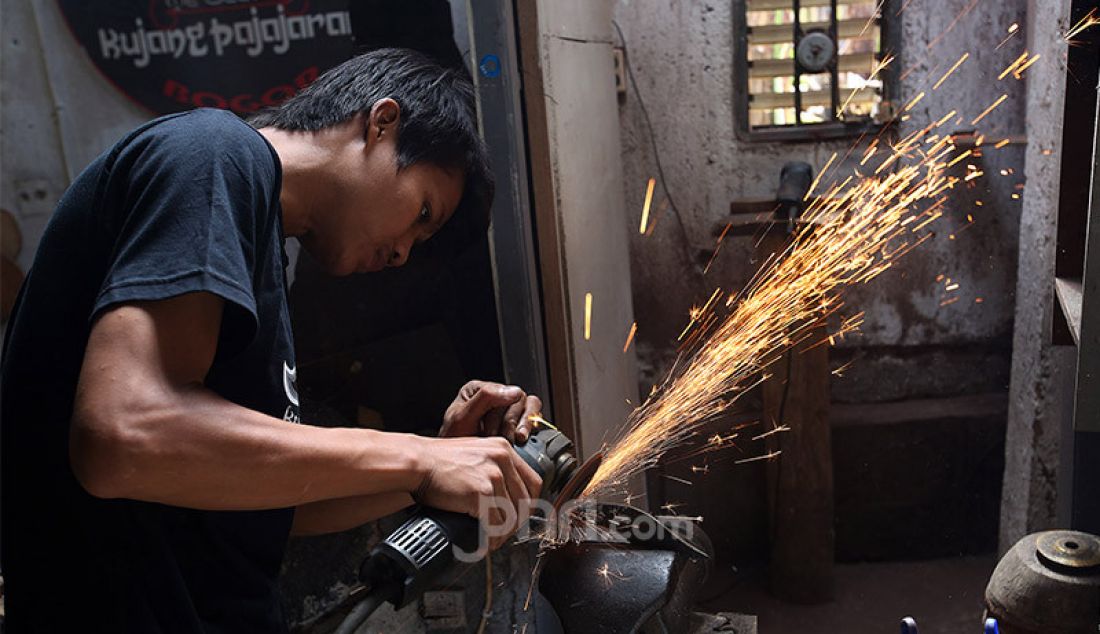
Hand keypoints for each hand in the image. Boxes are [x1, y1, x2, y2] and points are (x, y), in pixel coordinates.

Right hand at [412, 435, 542, 549]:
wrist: (417, 462)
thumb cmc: (437, 460)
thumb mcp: (474, 452)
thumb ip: (491, 465)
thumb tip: (503, 492)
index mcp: (503, 449)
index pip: (533, 481)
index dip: (529, 503)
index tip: (521, 515)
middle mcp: (502, 460)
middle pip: (526, 501)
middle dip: (517, 522)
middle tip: (505, 532)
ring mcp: (493, 476)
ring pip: (512, 516)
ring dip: (504, 533)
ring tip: (494, 540)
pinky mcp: (481, 493)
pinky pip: (495, 524)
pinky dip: (492, 538)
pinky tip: (485, 543)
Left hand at [440, 380, 542, 442]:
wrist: (458, 464)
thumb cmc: (454, 441)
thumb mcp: (462, 417)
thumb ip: (485, 398)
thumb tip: (514, 391)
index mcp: (480, 390)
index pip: (503, 390)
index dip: (501, 412)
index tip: (494, 432)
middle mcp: (497, 396)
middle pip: (519, 399)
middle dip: (510, 423)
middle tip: (500, 439)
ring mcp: (510, 409)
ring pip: (531, 406)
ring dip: (524, 424)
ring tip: (516, 440)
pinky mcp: (519, 423)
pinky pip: (535, 419)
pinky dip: (531, 429)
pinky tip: (522, 441)